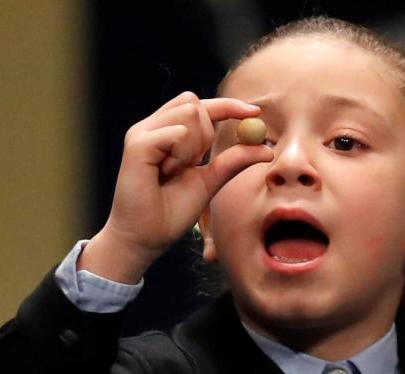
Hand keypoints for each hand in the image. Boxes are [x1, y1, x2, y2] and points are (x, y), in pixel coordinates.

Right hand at [81, 92, 272, 282]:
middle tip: (194, 163)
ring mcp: (142, 133)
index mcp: (167, 133)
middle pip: (195, 102)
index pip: (200, 105)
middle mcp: (152, 127)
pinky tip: (166, 173)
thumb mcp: (209, 182)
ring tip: (175, 171)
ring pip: (190, 112)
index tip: (255, 112)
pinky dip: (181, 154)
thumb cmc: (170, 213)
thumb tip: (267, 148)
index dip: (229, 105)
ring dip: (194, 145)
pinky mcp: (137, 143)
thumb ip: (232, 161)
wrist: (145, 238)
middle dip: (206, 132)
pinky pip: (177, 133)